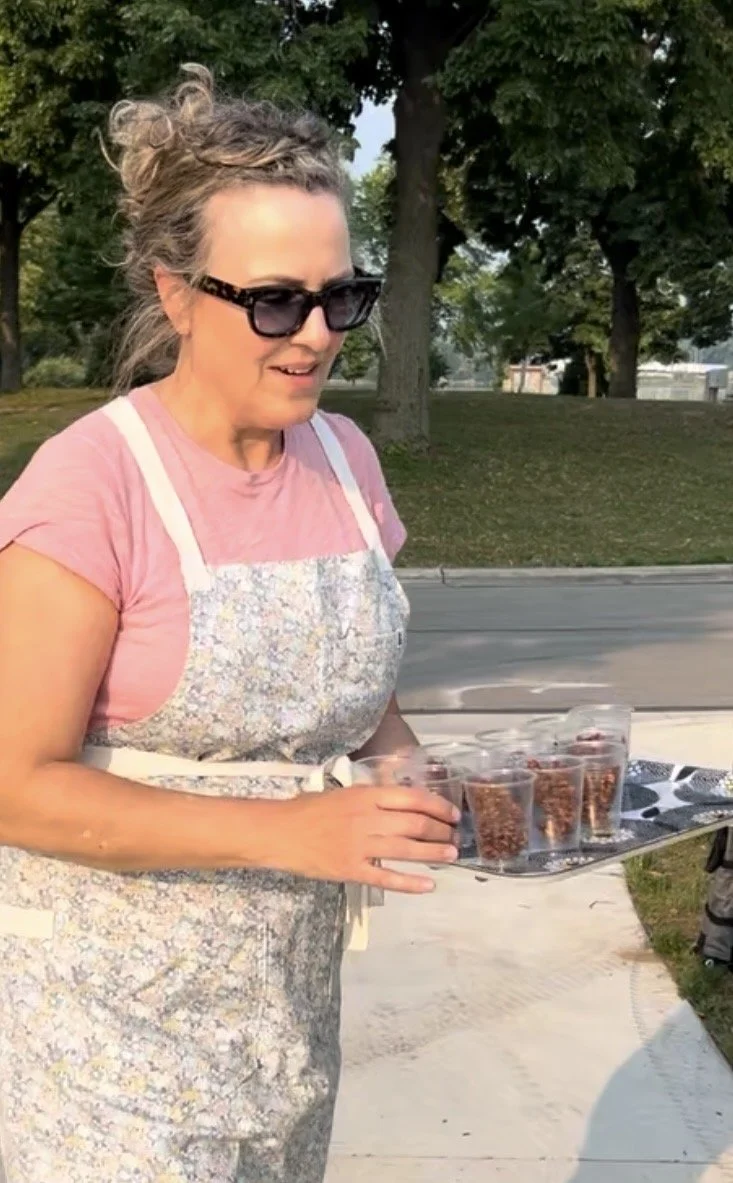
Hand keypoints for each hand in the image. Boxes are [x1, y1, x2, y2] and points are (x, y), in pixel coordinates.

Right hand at [274, 785, 459, 892]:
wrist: (280, 832)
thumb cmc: (310, 810)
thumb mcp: (345, 793)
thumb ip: (373, 798)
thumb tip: (405, 804)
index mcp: (366, 796)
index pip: (412, 798)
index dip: (437, 806)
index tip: (452, 814)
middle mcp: (367, 819)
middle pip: (415, 824)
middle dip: (440, 831)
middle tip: (455, 837)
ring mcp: (359, 846)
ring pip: (406, 850)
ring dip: (433, 854)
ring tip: (451, 856)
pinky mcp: (351, 870)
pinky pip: (386, 878)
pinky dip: (409, 883)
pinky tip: (428, 885)